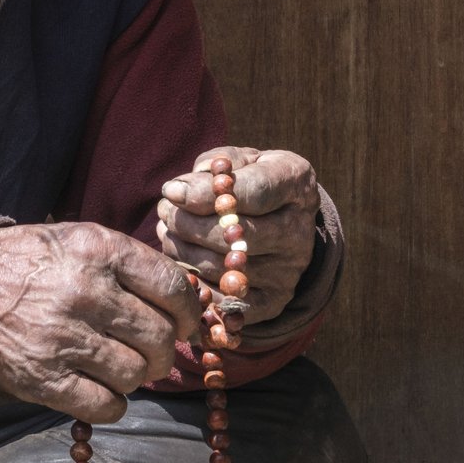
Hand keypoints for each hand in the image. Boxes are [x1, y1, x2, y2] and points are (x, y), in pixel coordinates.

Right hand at [0, 222, 203, 421]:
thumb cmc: (32, 263)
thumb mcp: (81, 239)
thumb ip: (132, 264)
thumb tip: (188, 301)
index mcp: (99, 250)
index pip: (172, 288)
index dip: (190, 314)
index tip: (187, 326)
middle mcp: (85, 292)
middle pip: (159, 337)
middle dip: (162, 350)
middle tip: (148, 350)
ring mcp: (63, 338)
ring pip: (136, 374)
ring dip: (135, 376)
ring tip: (118, 365)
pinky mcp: (44, 378)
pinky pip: (106, 406)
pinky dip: (113, 404)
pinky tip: (102, 389)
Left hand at [155, 147, 319, 327]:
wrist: (285, 224)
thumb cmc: (253, 182)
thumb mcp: (242, 160)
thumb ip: (214, 165)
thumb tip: (179, 190)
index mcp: (296, 182)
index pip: (252, 191)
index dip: (204, 193)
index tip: (171, 191)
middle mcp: (298, 230)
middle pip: (232, 234)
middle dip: (186, 223)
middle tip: (165, 212)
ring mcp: (288, 271)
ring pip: (220, 267)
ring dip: (181, 250)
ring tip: (169, 232)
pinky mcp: (272, 301)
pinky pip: (221, 301)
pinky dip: (193, 284)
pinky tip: (180, 263)